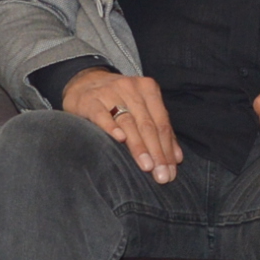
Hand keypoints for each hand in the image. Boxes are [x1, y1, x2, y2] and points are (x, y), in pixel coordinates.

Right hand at [62, 67, 181, 182]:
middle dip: (157, 152)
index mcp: (147, 89)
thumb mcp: (140, 108)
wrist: (84, 82)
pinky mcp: (90, 101)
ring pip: (128, 122)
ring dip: (139, 146)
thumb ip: (158, 129)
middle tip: (162, 176)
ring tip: (147, 167)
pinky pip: (102, 115)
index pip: (161, 123)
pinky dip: (111, 127)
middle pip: (147, 124)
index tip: (171, 171)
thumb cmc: (118, 100)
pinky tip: (120, 140)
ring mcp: (109, 93)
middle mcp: (130, 88)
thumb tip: (176, 159)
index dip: (168, 148)